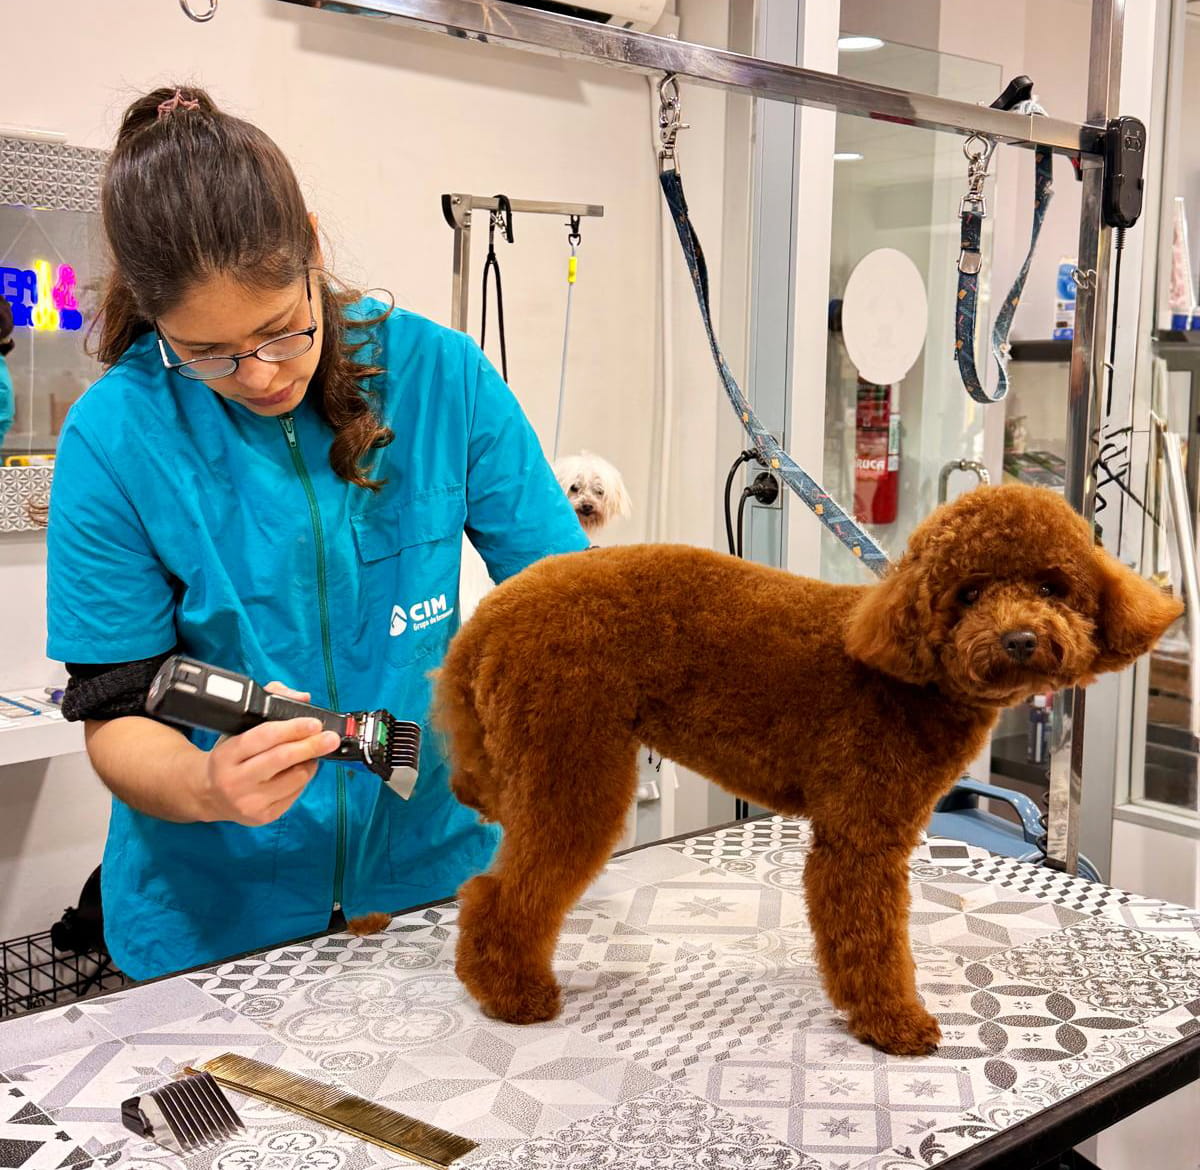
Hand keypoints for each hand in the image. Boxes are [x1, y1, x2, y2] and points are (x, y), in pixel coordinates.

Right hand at [196, 680, 338, 825]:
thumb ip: (269, 705)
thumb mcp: (238, 729)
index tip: (314, 723)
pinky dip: (304, 778)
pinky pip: (296, 794)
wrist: (209, 795)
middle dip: (311, 745)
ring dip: (310, 762)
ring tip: (312, 752)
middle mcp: (235, 780)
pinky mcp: (263, 816)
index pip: (264, 737)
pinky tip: (300, 769)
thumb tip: (303, 698)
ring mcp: (249, 802)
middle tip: (331, 737)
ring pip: (295, 778)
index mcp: (226, 755)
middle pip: (282, 759)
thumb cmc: (230, 757)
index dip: (293, 728)